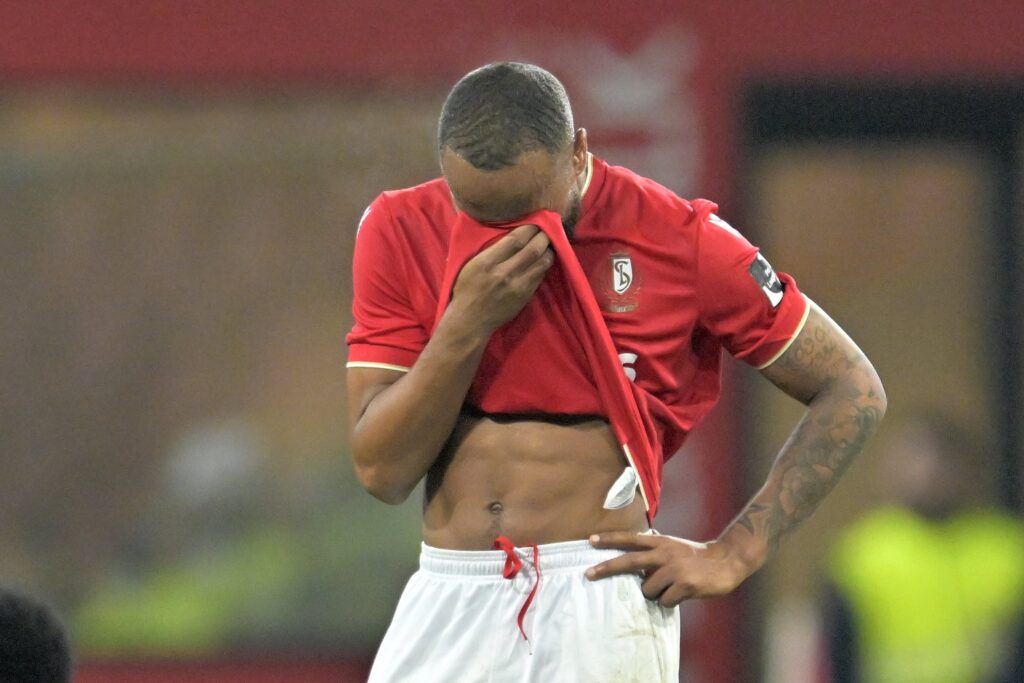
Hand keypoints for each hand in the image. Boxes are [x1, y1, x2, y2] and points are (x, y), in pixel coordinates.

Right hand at [448, 225, 553, 337]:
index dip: (528, 228)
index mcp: (487, 263)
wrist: (470, 320)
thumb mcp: (471, 265)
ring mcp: (517, 286)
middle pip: (532, 249)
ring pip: (541, 263)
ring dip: (548, 250)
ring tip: (548, 243)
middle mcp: (504, 273)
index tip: (533, 222)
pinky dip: (544, 265)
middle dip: (543, 237)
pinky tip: (543, 259)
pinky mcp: (525, 296)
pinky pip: (540, 276)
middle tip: (547, 230)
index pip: (515, 239)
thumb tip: (508, 232)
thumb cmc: (466, 289)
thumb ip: (489, 250)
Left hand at [585, 532, 753, 606]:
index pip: (630, 539)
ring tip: (671, 588)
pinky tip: (682, 594)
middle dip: (606, 568)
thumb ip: (654, 555)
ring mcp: (674, 569)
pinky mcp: (685, 585)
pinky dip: (669, 602)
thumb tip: (634, 572)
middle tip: (588, 574)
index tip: (590, 540)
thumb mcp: (673, 548)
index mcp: (661, 542)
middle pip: (629, 562)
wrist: (727, 560)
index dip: (610, 539)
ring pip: (647, 590)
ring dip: (655, 594)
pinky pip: (664, 602)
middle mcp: (665, 553)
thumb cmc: (695, 557)